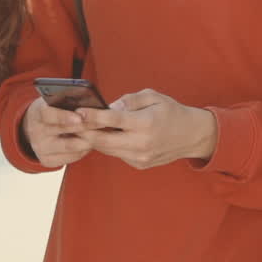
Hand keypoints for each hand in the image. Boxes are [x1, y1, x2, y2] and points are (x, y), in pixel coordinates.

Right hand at [21, 96, 93, 167]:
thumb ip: (67, 101)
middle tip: (103, 123)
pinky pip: (72, 157)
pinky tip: (89, 141)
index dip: (64, 116)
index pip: (48, 115)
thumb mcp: (54, 101)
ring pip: (71, 147)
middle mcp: (36, 132)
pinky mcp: (47, 160)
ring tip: (100, 132)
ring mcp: (41, 148)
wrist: (35, 128)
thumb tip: (90, 101)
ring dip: (88, 139)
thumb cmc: (52, 109)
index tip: (79, 117)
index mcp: (37, 113)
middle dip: (85, 126)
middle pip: (63, 131)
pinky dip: (83, 149)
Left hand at [78, 89, 217, 169]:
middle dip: (84, 132)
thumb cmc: (170, 112)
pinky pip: (117, 154)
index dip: (93, 116)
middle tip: (69, 123)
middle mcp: (141, 143)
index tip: (77, 111)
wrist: (191, 136)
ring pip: (107, 149)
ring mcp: (140, 157)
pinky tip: (98, 136)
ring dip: (92, 140)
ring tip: (78, 129)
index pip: (113, 120)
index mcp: (145, 123)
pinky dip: (107, 145)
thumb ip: (129, 100)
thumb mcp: (153, 97)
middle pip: (104, 140)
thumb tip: (108, 106)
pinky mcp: (139, 164)